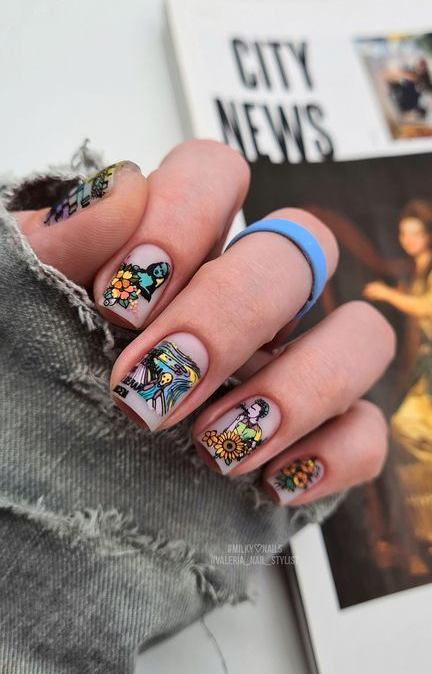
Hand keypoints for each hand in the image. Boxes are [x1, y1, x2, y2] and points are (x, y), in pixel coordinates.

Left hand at [15, 140, 394, 506]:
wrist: (34, 498)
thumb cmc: (20, 390)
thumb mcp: (13, 312)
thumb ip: (48, 248)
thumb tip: (117, 190)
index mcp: (172, 252)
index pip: (216, 174)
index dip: (183, 218)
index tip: (120, 296)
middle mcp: (242, 302)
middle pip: (295, 252)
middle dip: (229, 317)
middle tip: (152, 385)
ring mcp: (285, 371)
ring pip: (359, 335)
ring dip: (297, 387)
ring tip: (212, 445)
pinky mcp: (311, 448)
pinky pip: (366, 434)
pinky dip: (330, 455)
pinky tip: (264, 483)